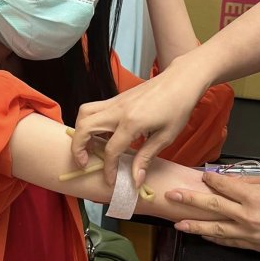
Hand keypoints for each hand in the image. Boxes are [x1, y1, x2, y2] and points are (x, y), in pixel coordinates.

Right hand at [71, 57, 206, 184]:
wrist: (181, 80)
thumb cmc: (178, 108)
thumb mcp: (166, 137)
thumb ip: (146, 157)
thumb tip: (135, 180)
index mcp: (132, 122)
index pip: (111, 150)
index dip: (108, 169)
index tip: (110, 181)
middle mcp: (118, 110)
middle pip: (85, 127)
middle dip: (78, 148)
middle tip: (84, 162)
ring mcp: (115, 101)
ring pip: (84, 113)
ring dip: (80, 131)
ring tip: (88, 148)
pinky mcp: (117, 98)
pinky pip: (94, 109)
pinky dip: (90, 123)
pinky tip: (101, 135)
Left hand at [165, 173, 259, 253]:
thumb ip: (250, 181)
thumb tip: (230, 180)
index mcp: (253, 197)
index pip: (223, 187)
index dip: (210, 181)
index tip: (200, 177)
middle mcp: (247, 216)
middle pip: (212, 207)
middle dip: (190, 201)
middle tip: (173, 197)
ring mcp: (250, 234)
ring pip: (216, 230)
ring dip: (195, 226)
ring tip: (179, 224)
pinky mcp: (255, 246)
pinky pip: (229, 242)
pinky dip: (215, 238)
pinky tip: (204, 235)